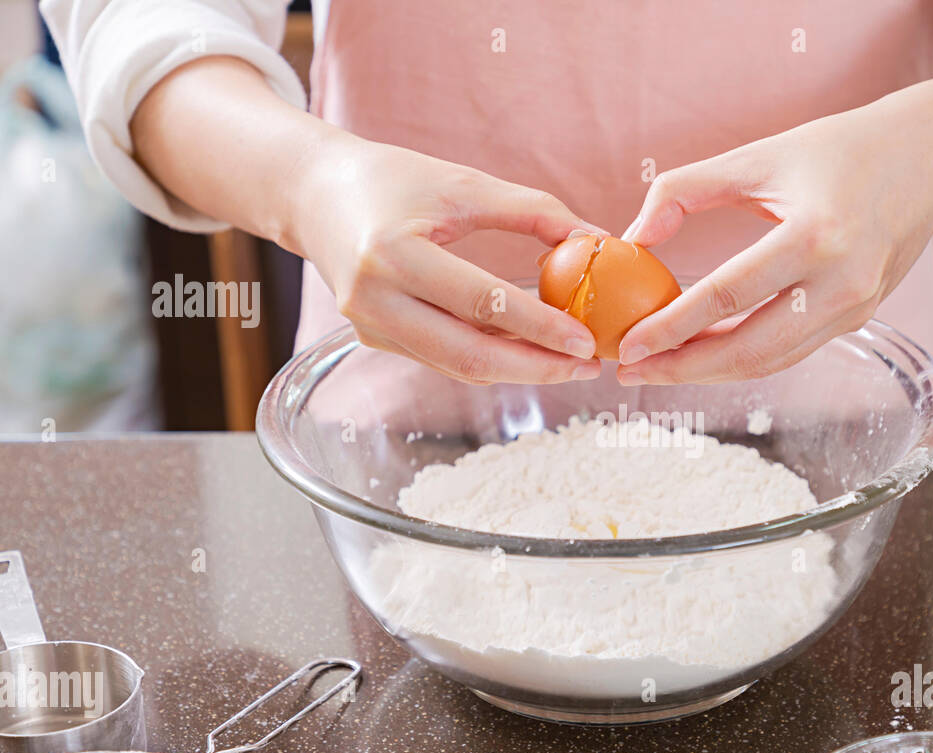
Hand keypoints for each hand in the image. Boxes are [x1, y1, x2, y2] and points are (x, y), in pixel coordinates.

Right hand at [295, 135, 604, 383]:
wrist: (313, 195)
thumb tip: (597, 239)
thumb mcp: (463, 183)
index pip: (481, 304)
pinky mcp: (373, 340)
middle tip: (587, 366)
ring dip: (518, 370)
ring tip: (568, 362)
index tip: (586, 339)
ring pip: (458, 366)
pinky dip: (489, 360)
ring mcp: (369, 327)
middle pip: (470, 355)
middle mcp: (374, 300)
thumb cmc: (392, 180)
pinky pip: (443, 359)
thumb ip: (533, 211)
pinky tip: (528, 353)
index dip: (539, 327)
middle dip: (537, 367)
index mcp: (393, 255)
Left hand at [617, 101, 932, 384]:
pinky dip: (742, 360)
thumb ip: (686, 189)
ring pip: (770, 362)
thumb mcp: (758, 155)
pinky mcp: (858, 319)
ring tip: (657, 368)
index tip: (627, 346)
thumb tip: (634, 237)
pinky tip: (703, 353)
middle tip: (631, 371)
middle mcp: (841, 282)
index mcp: (816, 235)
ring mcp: (855, 308)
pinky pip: (790, 353)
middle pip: (750, 349)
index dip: (671, 327)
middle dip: (683, 368)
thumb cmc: (840, 150)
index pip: (727, 295)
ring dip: (709, 372)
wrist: (928, 161)